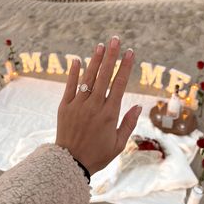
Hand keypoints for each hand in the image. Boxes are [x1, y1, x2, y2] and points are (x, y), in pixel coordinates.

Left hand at [56, 36, 141, 175]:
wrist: (70, 162)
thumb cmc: (98, 154)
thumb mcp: (118, 144)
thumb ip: (129, 123)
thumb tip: (138, 105)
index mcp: (109, 114)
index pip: (119, 84)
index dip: (125, 67)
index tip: (130, 53)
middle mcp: (94, 106)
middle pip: (104, 76)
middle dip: (111, 56)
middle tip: (115, 40)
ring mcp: (78, 105)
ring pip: (88, 78)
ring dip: (94, 60)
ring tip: (100, 45)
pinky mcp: (65, 106)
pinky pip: (69, 86)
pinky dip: (73, 73)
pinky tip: (76, 60)